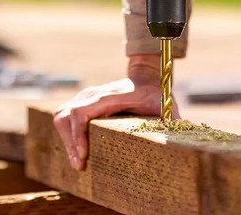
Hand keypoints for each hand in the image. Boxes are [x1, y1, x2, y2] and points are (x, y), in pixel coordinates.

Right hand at [52, 54, 176, 170]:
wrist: (146, 76)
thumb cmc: (156, 93)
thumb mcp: (165, 105)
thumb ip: (171, 120)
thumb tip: (178, 137)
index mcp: (111, 95)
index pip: (82, 112)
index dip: (78, 135)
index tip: (84, 155)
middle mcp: (93, 94)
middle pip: (66, 117)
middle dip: (70, 143)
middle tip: (80, 165)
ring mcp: (85, 96)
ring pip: (61, 117)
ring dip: (66, 140)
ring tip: (78, 162)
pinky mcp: (82, 101)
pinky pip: (64, 117)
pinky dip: (67, 135)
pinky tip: (77, 151)